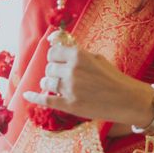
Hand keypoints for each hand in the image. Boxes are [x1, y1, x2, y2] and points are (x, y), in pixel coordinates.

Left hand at [22, 40, 153, 127]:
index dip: (54, 57)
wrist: (127, 100)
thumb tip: (58, 47)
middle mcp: (71, 70)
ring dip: (49, 83)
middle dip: (53, 71)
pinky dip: (34, 97)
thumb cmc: (113, 77)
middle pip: (49, 68)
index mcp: (78, 56)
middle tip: (62, 75)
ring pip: (47, 82)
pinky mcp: (69, 105)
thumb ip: (77, 53)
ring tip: (57, 85)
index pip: (52, 52)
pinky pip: (45, 100)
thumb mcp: (96, 58)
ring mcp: (69, 88)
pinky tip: (26, 95)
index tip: (58, 61)